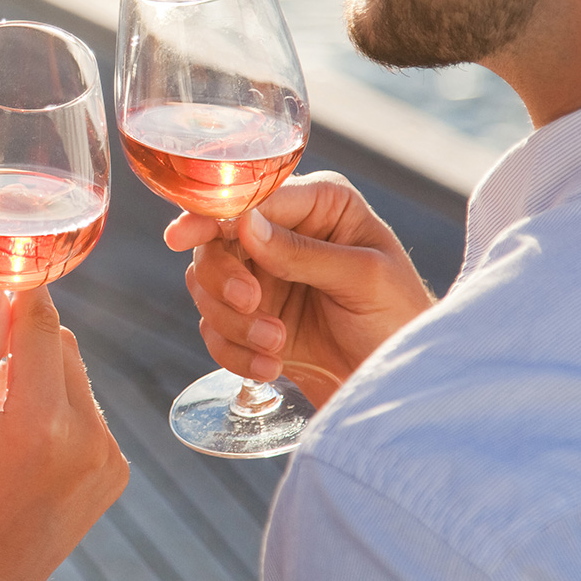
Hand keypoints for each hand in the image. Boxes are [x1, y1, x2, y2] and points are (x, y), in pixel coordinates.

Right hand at [0, 286, 128, 580]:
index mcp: (39, 422)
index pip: (42, 324)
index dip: (21, 293)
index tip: (3, 272)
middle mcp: (87, 436)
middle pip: (62, 345)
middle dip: (23, 340)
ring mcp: (108, 457)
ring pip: (76, 378)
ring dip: (39, 376)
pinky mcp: (116, 472)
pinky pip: (88, 413)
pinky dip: (58, 411)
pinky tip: (21, 445)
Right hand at [165, 172, 436, 400]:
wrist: (398, 383)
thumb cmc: (398, 318)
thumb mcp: (364, 277)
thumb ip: (304, 252)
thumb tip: (245, 224)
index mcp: (318, 204)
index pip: (251, 197)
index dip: (211, 212)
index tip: (183, 234)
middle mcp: (283, 233)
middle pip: (214, 241)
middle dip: (224, 279)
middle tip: (252, 304)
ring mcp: (263, 277)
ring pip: (205, 287)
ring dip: (233, 323)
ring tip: (276, 346)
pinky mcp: (251, 319)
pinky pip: (214, 329)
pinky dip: (234, 352)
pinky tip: (271, 367)